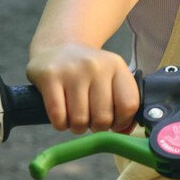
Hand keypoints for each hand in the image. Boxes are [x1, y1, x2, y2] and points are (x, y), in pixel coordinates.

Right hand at [26, 43, 140, 133]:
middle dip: (97, 127)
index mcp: (116, 66)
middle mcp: (96, 66)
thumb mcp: (111, 78)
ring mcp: (72, 71)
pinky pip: (58, 116)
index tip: (114, 123)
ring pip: (80, 120)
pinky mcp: (49, 77)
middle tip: (91, 120)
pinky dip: (60, 124)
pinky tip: (61, 115)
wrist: (57, 47)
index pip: (129, 105)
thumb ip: (122, 104)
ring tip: (75, 117)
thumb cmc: (88, 72)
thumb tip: (125, 132)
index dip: (122, 122)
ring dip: (77, 127)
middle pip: (103, 117)